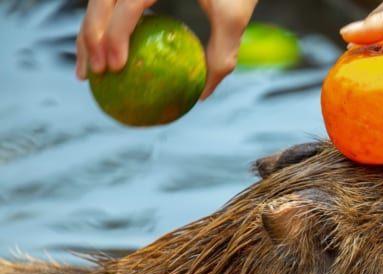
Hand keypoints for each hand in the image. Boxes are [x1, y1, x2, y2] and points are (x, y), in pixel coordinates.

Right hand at [75, 0, 257, 99]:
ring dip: (88, 36)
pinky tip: (103, 57)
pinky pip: (111, 5)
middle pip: (101, 0)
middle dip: (92, 37)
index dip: (116, 33)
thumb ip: (223, 54)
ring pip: (99, 2)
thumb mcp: (234, 16)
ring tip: (87, 72)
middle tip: (96, 73)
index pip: (127, 2)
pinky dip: (104, 29)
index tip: (116, 66)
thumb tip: (202, 94)